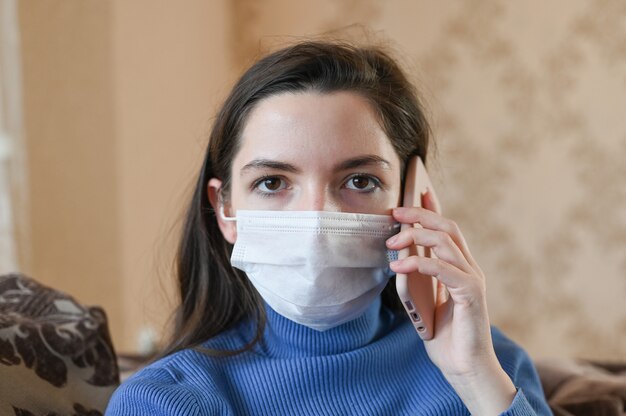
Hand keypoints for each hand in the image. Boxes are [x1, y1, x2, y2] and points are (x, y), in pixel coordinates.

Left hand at [386, 191, 515, 414]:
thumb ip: (416, 277)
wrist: (463, 368)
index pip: (447, 229)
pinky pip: (445, 269)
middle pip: (447, 227)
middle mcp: (468, 268)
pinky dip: (420, 263)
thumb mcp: (424, 299)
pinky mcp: (471, 294)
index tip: (417, 190)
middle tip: (395, 212)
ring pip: (446, 242)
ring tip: (391, 242)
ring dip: (416, 236)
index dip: (433, 207)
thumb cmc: (443, 335)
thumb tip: (397, 253)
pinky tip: (398, 267)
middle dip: (420, 214)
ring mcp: (472, 279)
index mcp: (458, 267)